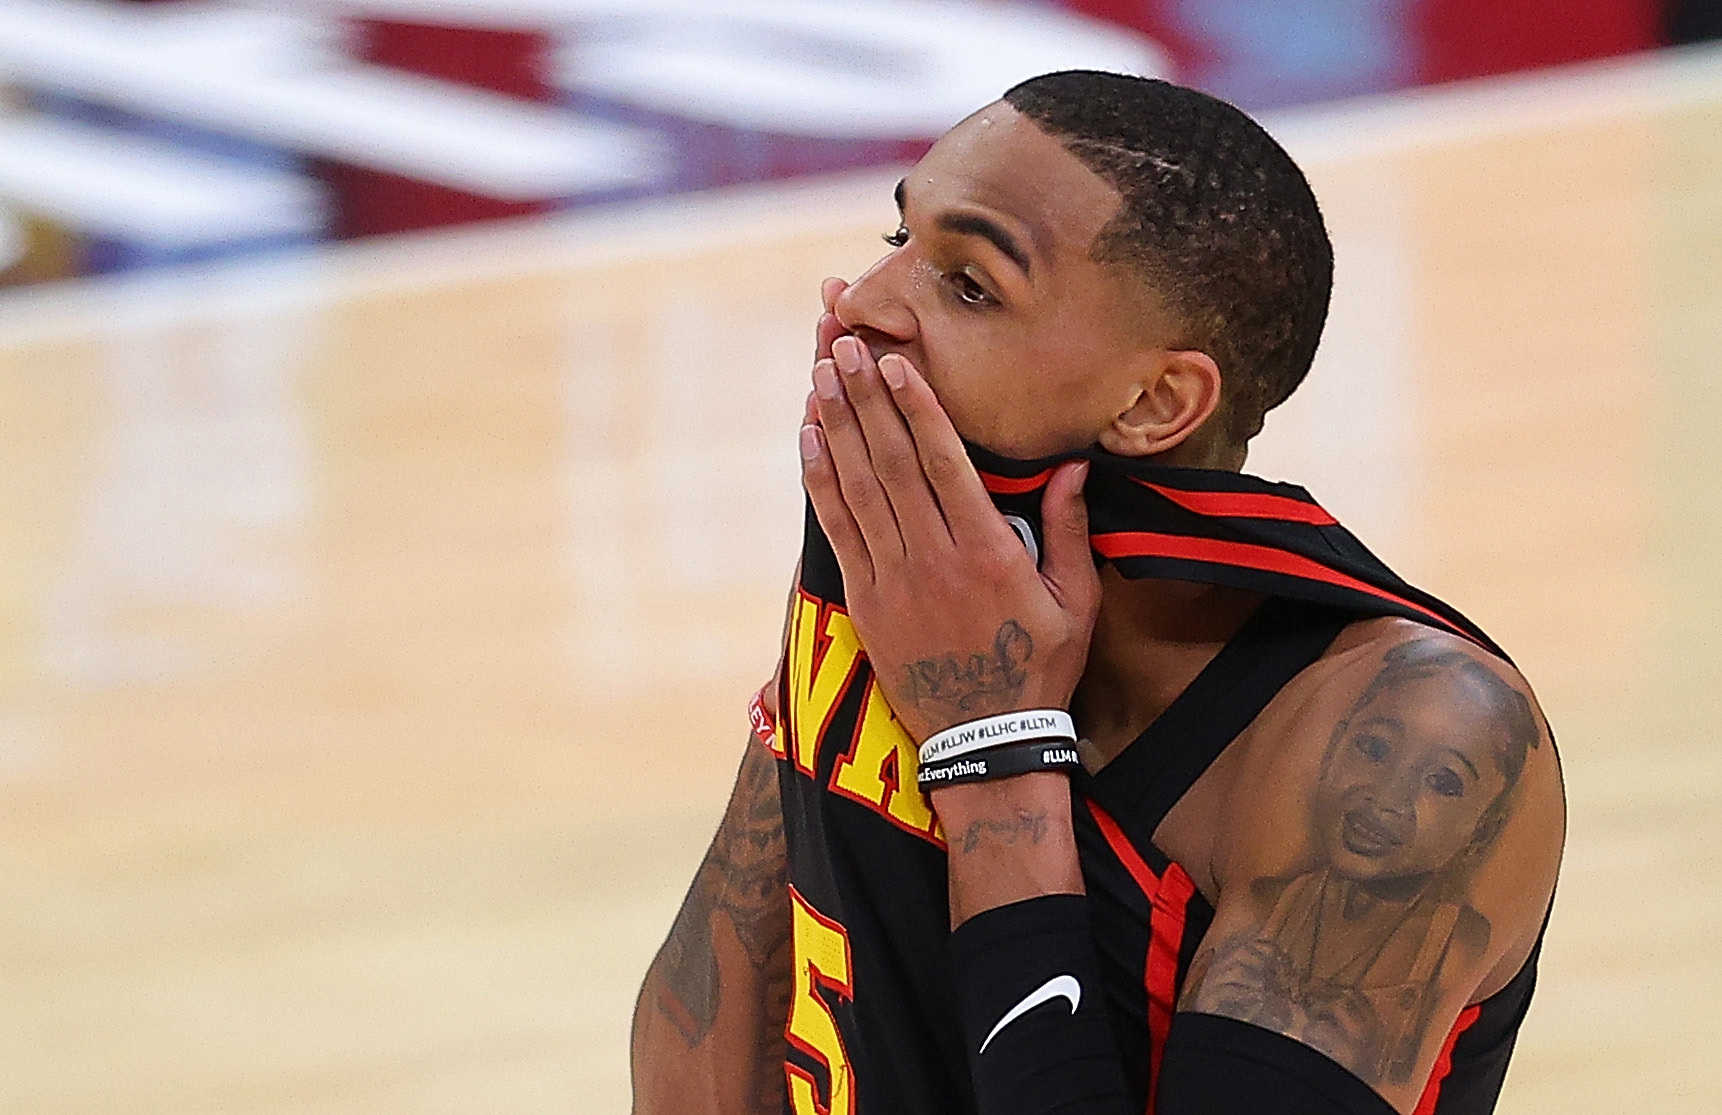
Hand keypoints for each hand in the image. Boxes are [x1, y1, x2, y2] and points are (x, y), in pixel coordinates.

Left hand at [797, 323, 1100, 743]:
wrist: (985, 743)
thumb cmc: (1040, 669)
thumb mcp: (1076, 603)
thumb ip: (1072, 532)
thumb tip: (1074, 468)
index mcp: (988, 552)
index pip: (944, 463)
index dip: (916, 407)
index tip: (896, 360)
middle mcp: (934, 559)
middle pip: (891, 462)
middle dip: (866, 397)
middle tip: (842, 343)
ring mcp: (893, 580)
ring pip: (858, 488)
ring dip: (837, 425)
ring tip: (821, 372)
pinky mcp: (865, 601)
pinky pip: (838, 529)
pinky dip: (820, 482)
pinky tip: (810, 439)